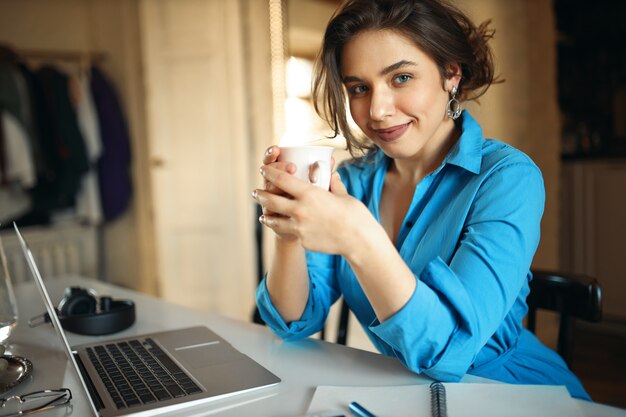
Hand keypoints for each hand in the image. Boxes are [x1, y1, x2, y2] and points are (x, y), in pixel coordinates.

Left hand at [252, 164, 368, 254]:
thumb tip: (332, 174)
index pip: (282, 180)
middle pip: (272, 200)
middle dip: (261, 195)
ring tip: (264, 215)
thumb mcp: (343, 195)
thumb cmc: (354, 215)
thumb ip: (333, 184)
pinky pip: (289, 232)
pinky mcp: (302, 241)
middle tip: (256, 192)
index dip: (270, 173)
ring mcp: (299, 227)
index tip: (264, 170)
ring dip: (267, 216)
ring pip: (275, 220)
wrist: (358, 241)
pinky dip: (285, 229)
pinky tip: (283, 228)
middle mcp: (300, 210)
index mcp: (309, 194)